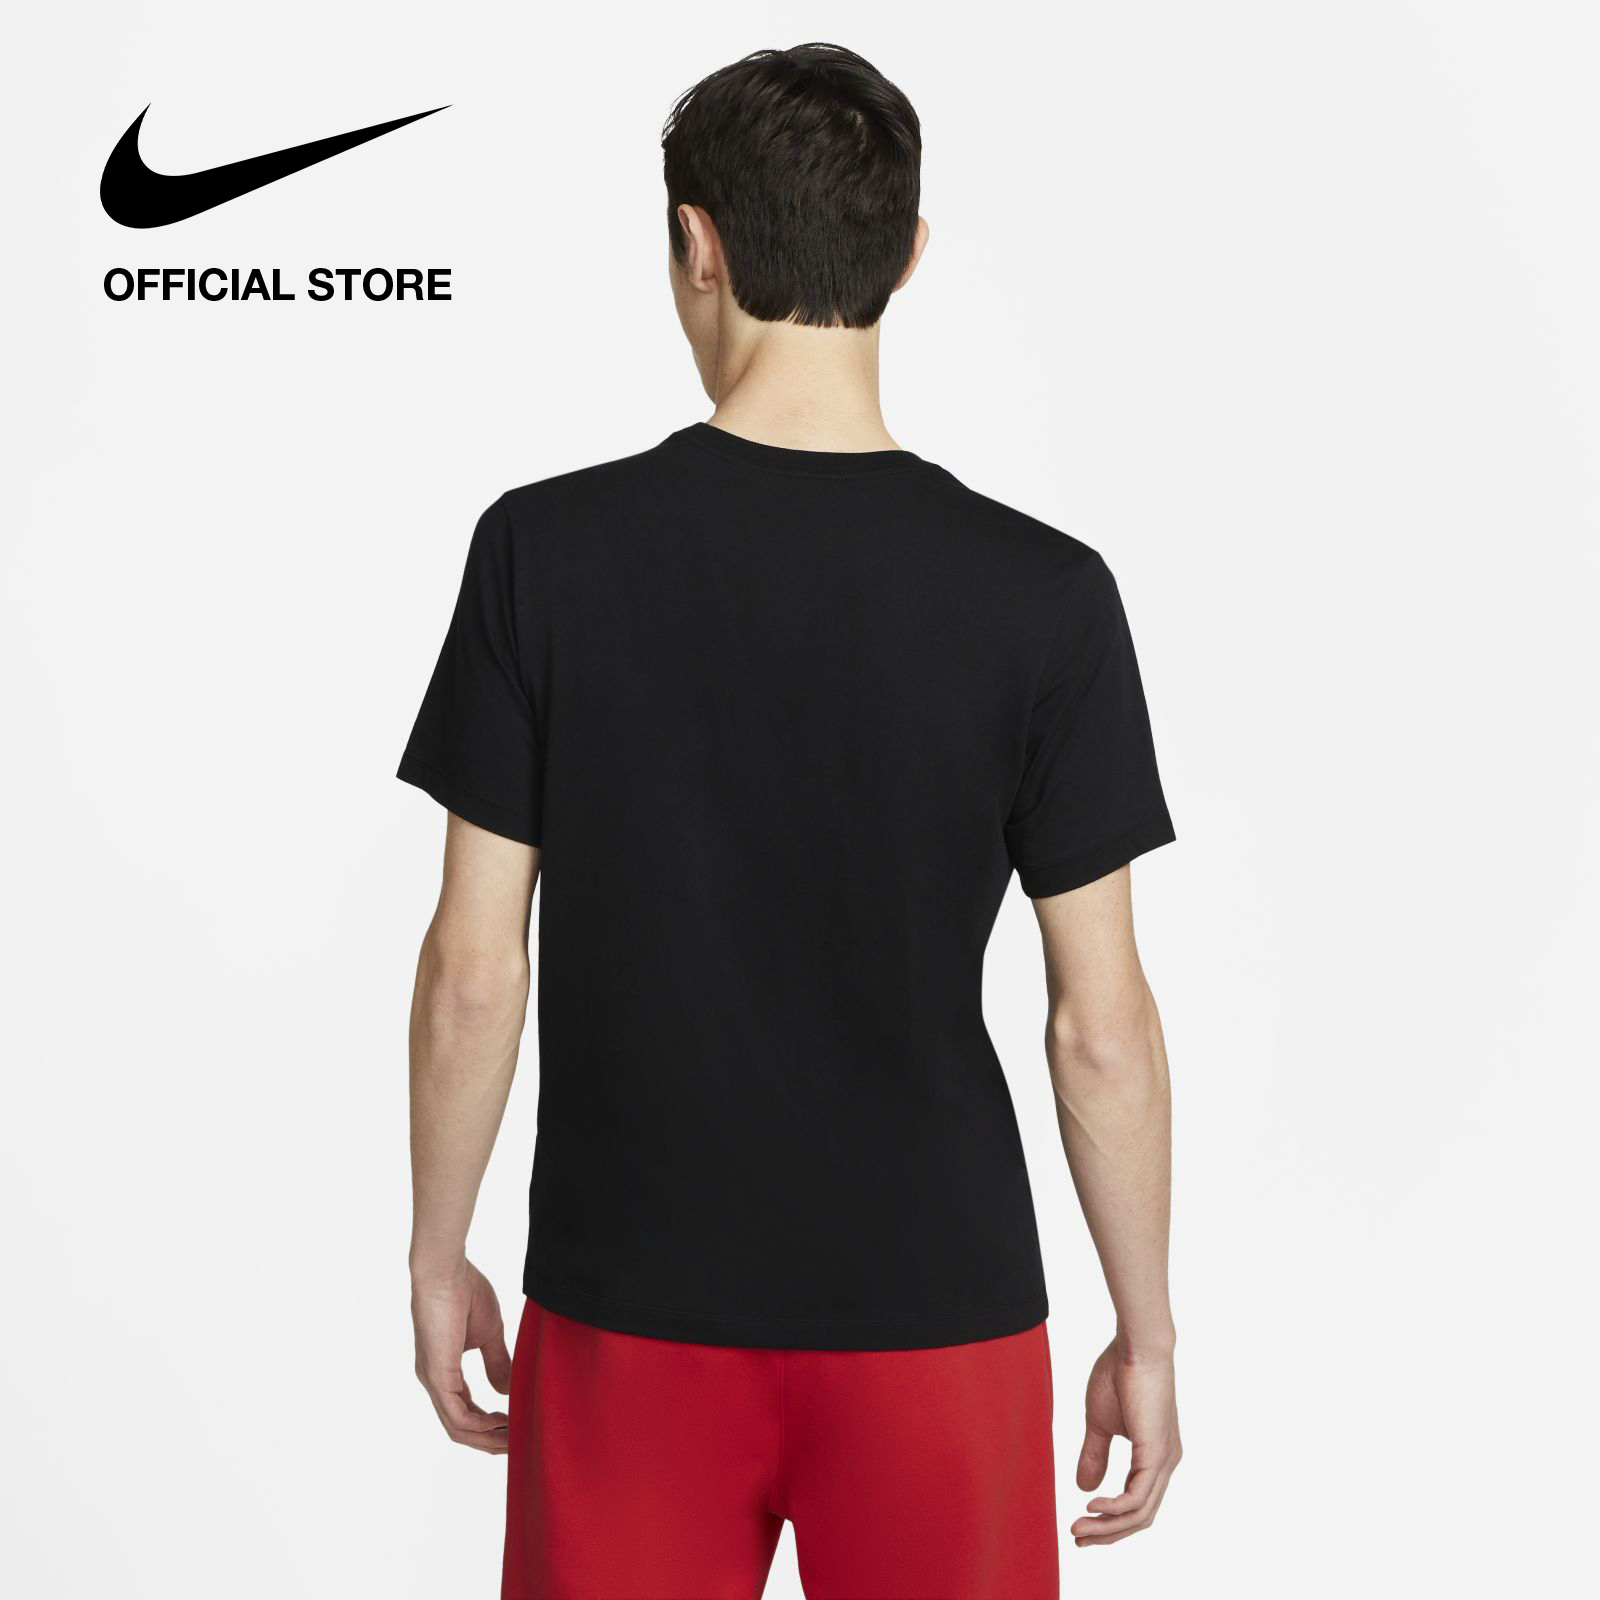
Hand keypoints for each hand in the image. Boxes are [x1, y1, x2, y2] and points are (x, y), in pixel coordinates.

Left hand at [411, 1257, 512, 1453]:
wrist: (447, 1271)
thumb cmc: (465, 1291)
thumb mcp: (489, 1333)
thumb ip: (497, 1362)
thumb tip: (506, 1391)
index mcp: (443, 1371)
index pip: (464, 1411)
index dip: (489, 1424)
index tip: (515, 1425)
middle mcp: (434, 1381)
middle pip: (460, 1427)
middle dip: (490, 1439)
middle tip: (517, 1443)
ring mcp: (433, 1381)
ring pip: (458, 1427)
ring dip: (487, 1438)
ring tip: (514, 1439)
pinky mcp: (437, 1376)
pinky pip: (457, 1415)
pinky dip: (480, 1426)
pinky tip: (502, 1423)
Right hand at [1071, 1335, 1181, 1545]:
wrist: (1136, 1346)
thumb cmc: (1119, 1374)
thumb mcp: (1100, 1422)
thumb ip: (1094, 1454)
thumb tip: (1084, 1488)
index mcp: (1154, 1456)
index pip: (1137, 1504)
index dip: (1110, 1521)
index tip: (1081, 1527)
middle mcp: (1165, 1464)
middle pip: (1140, 1517)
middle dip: (1108, 1533)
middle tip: (1078, 1538)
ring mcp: (1164, 1461)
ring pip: (1139, 1513)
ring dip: (1107, 1527)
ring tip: (1078, 1527)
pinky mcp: (1156, 1454)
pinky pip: (1137, 1497)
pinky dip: (1113, 1508)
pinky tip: (1091, 1505)